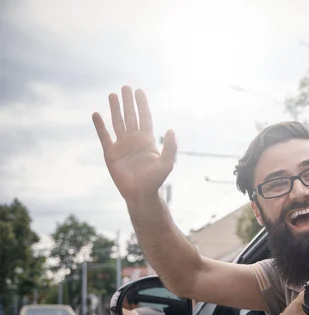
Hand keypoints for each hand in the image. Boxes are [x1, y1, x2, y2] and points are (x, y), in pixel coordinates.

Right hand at [92, 86, 176, 201]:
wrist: (139, 194)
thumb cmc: (155, 180)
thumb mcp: (166, 164)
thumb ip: (170, 148)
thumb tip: (172, 130)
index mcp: (147, 140)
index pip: (144, 117)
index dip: (142, 104)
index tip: (139, 91)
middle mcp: (134, 140)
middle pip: (130, 116)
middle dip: (128, 102)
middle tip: (125, 87)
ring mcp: (122, 145)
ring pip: (117, 122)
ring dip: (115, 109)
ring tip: (112, 95)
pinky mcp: (110, 153)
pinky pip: (104, 136)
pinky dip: (100, 126)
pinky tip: (96, 114)